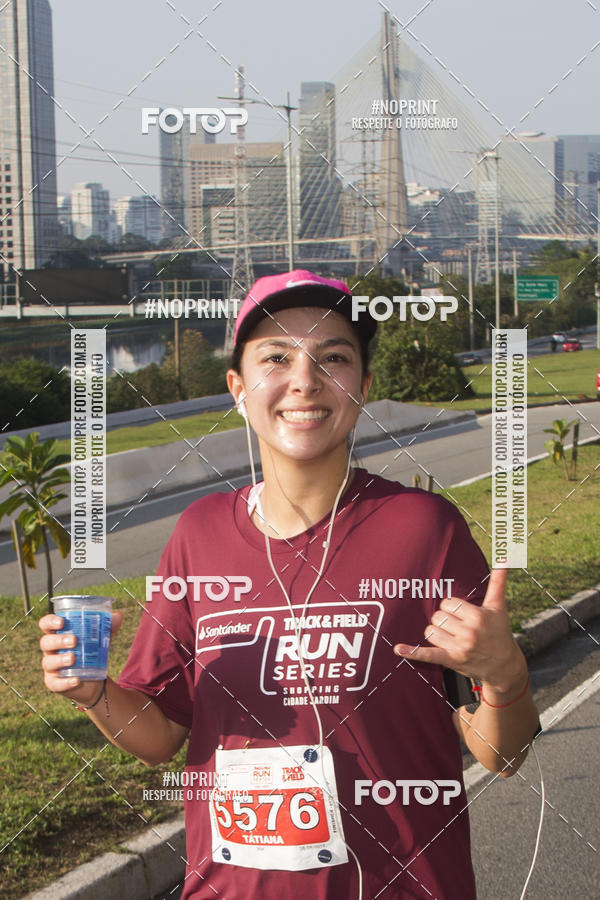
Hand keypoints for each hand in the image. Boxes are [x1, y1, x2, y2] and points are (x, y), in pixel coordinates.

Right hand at [39, 610, 122, 703]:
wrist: (94, 678)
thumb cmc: (92, 651)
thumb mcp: (101, 637)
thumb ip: (108, 625)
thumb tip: (118, 615)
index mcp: (58, 634)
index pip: (46, 624)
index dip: (50, 621)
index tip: (61, 622)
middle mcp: (51, 650)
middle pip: (46, 642)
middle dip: (58, 640)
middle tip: (74, 640)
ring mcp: (51, 667)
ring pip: (48, 662)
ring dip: (59, 660)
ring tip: (73, 658)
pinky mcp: (54, 683)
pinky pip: (55, 683)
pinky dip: (65, 682)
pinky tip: (76, 680)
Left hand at [393, 569, 525, 692]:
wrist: (504, 665)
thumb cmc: (499, 631)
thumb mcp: (498, 606)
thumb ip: (498, 581)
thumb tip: (504, 559)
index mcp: (478, 616)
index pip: (448, 603)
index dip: (452, 608)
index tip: (463, 615)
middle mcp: (469, 632)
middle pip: (437, 617)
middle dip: (445, 620)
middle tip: (459, 627)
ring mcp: (459, 648)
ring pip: (430, 631)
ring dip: (437, 633)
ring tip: (452, 638)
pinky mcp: (451, 661)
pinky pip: (428, 654)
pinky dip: (412, 652)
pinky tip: (398, 649)